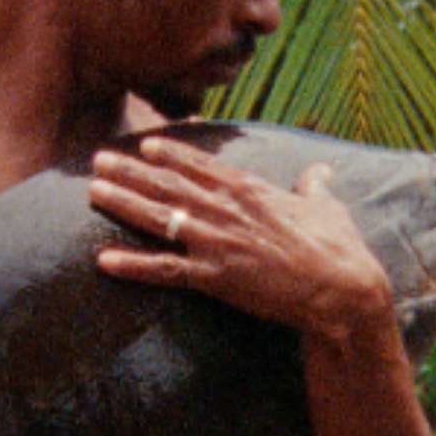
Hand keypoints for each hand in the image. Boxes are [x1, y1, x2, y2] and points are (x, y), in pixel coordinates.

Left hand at [89, 136, 396, 346]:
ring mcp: (217, 243)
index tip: (145, 145)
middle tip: (99, 159)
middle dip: (131, 170)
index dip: (171, 154)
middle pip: (169, 184)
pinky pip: (165, 270)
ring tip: (93, 191)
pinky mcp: (215, 278)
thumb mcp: (328, 207)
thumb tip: (320, 170)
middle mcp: (227, 210)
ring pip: (159, 218)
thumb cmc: (339, 248)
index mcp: (251, 190)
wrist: (342, 290)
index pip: (202, 165)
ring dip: (123, 203)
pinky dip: (133, 265)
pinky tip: (104, 260)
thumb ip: (315, 185)